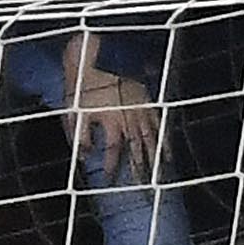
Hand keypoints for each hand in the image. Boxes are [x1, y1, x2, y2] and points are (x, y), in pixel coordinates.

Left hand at [60, 33, 158, 184]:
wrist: (100, 56)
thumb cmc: (85, 83)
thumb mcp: (75, 110)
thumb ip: (79, 136)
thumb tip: (84, 156)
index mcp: (111, 121)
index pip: (113, 151)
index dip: (112, 167)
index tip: (110, 180)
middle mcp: (129, 118)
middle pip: (137, 150)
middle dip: (139, 170)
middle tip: (141, 188)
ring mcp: (141, 110)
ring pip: (151, 140)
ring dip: (154, 160)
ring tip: (158, 176)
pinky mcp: (148, 102)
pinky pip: (160, 126)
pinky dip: (165, 141)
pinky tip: (168, 155)